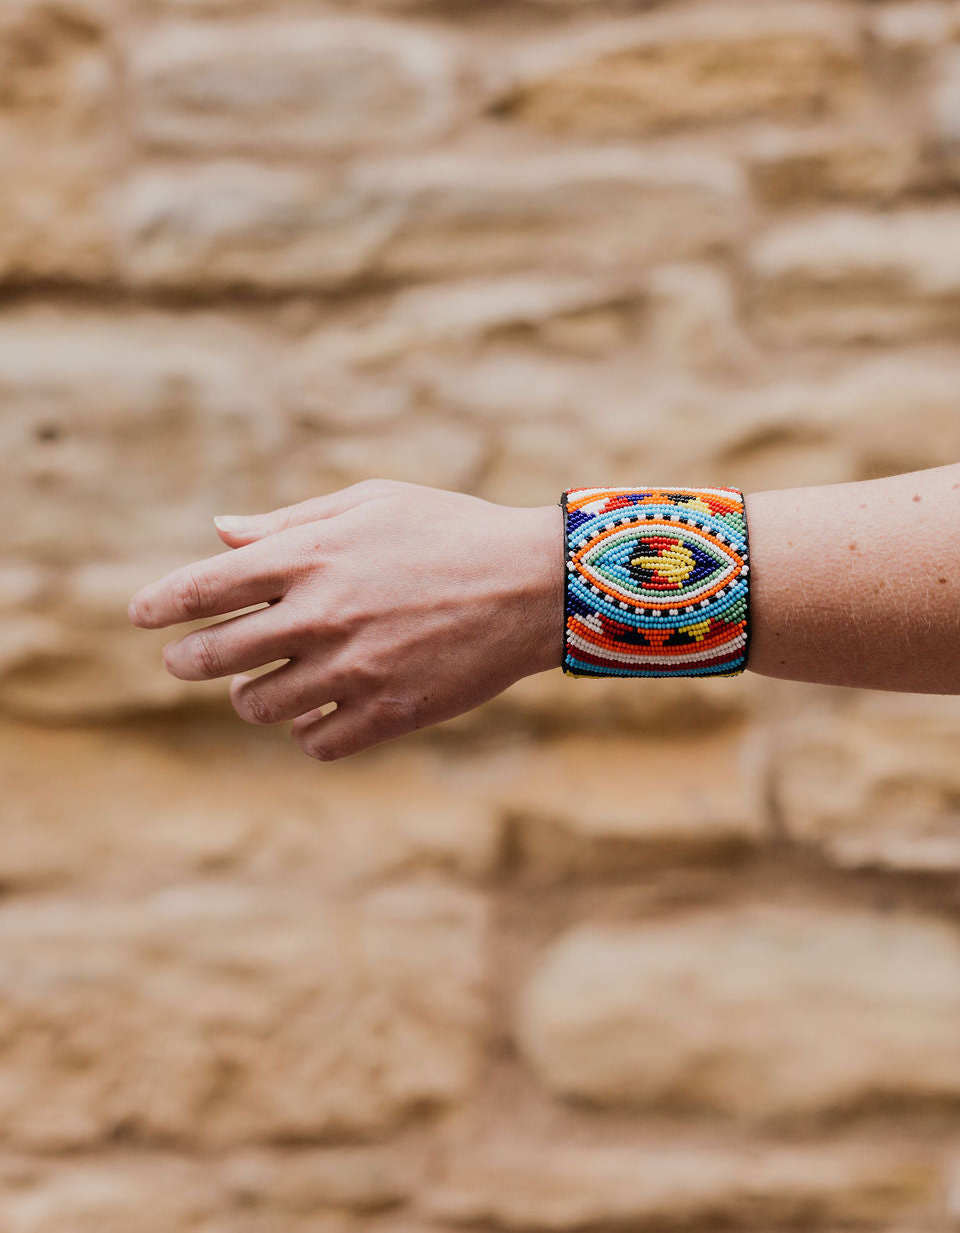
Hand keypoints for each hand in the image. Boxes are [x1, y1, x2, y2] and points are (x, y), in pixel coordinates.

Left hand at [127, 479, 563, 760]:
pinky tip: (320, 710)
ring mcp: (353, 670)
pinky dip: (307, 731)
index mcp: (310, 555)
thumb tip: (219, 532)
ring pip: (258, 707)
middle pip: (212, 657)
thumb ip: (288, 521)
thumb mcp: (369, 502)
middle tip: (186, 659)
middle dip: (187, 659)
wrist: (534, 584)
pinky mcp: (388, 713)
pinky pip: (314, 742)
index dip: (159, 605)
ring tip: (266, 683)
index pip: (203, 587)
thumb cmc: (448, 530)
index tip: (140, 616)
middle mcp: (321, 615)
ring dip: (251, 696)